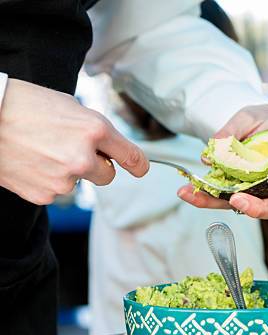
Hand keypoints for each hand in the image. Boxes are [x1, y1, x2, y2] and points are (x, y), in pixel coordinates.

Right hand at [0, 79, 148, 204]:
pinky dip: (47, 180)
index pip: (132, 157)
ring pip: (79, 182)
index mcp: (95, 130)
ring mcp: (64, 179)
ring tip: (42, 150)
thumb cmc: (25, 106)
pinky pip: (56, 190)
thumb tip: (110, 148)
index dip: (139, 165)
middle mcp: (84, 158)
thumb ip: (95, 130)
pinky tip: (31, 162)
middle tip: (72, 150)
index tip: (140, 169)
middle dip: (97, 166)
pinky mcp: (45, 194)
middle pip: (108, 175)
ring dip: (68, 172)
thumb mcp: (70, 108)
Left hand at [178, 104, 267, 218]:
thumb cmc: (258, 122)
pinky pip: (223, 200)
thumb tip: (214, 150)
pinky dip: (203, 198)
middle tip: (238, 200)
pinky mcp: (238, 194)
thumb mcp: (247, 116)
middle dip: (259, 208)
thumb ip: (234, 128)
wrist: (249, 130)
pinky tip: (186, 191)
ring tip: (193, 194)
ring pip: (245, 208)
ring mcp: (260, 192)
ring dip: (218, 203)